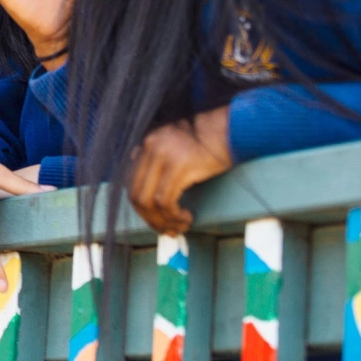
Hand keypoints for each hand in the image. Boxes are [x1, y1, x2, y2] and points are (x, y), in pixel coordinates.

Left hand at [129, 106, 232, 233]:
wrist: (230, 129)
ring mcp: (162, 156)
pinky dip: (173, 216)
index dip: (141, 208)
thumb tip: (138, 173)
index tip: (156, 222)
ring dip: (163, 221)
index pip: (130, 184)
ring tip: (180, 227)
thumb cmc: (205, 142)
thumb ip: (153, 155)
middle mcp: (149, 147)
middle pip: (136, 195)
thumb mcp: (173, 144)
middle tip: (166, 231)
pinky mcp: (179, 166)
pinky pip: (166, 201)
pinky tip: (187, 217)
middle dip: (150, 220)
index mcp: (146, 143)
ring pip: (149, 202)